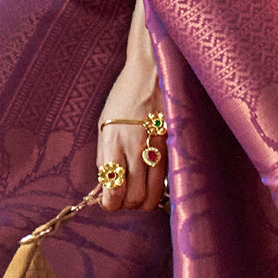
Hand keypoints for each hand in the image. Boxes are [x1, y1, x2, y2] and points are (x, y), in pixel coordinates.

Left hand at [95, 60, 166, 213]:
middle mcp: (135, 148)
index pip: (113, 190)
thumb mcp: (104, 124)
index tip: (110, 201)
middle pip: (135, 199)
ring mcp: (157, 148)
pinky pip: (166, 179)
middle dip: (128, 205)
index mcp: (113, 143)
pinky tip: (154, 178)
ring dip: (145, 201)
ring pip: (154, 195)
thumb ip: (105, 155)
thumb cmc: (124, 97)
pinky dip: (160, 186)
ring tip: (139, 191)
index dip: (111, 203)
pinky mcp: (173, 146)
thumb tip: (107, 183)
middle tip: (125, 197)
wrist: (151, 72)